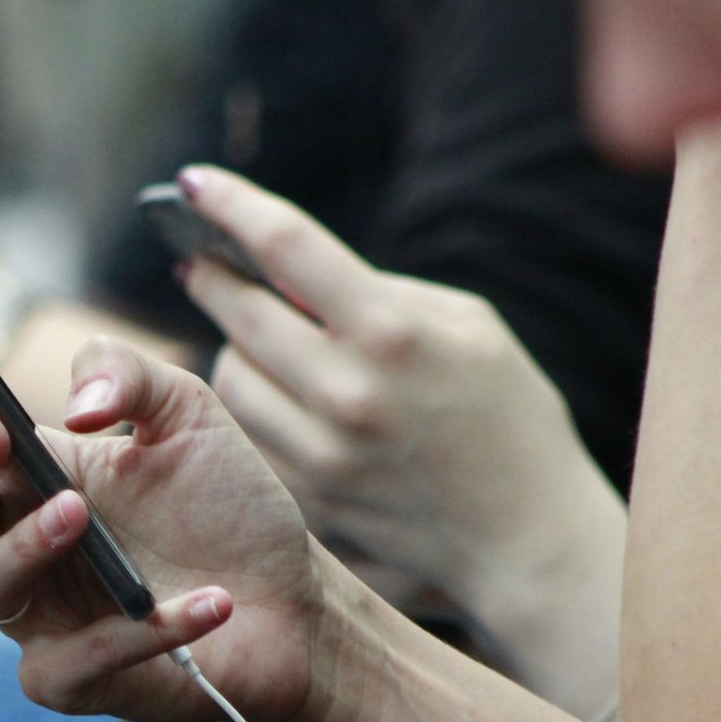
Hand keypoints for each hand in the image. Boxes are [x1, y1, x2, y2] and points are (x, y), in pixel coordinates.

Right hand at [0, 335, 363, 721]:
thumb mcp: (189, 414)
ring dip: (26, 544)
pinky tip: (211, 602)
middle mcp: (24, 542)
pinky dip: (140, 631)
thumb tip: (75, 404)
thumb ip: (129, 374)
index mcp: (37, 474)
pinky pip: (78, 661)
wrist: (297, 600)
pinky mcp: (78, 680)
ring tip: (79, 511)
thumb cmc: (229, 506)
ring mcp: (44, 615)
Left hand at [174, 168, 627, 715]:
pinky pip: (248, 434)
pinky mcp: (307, 499)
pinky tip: (274, 393)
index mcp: (392, 331)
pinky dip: (254, 406)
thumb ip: (381, 292)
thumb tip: (295, 275)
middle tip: (198, 261)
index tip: (192, 183)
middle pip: (239, 313)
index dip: (230, 204)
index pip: (284, 245)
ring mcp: (321, 453)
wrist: (528, 538)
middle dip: (211, 278)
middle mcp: (346, 392)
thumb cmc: (510, 417)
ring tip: (250, 334)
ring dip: (232, 347)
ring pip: (229, 378)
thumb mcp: (470, 327)